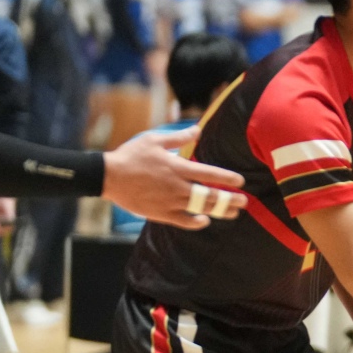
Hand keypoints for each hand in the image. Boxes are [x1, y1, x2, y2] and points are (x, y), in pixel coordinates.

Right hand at [102, 127, 246, 227]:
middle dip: (229, 199)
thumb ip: (179, 137)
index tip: (240, 181)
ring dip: (219, 211)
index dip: (227, 178)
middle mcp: (177, 187)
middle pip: (210, 195)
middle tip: (244, 202)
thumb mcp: (154, 140)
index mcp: (177, 167)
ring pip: (200, 209)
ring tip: (233, 213)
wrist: (108, 176)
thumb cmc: (131, 155)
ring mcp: (169, 202)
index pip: (209, 174)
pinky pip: (183, 221)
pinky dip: (196, 222)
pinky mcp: (160, 213)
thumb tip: (198, 131)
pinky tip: (205, 220)